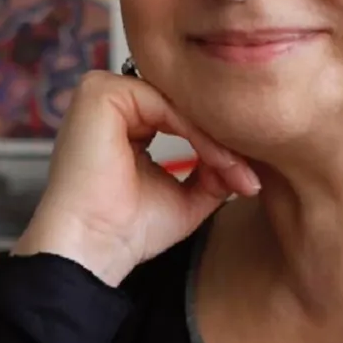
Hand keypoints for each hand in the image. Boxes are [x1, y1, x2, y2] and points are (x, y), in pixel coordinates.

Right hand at [12, 70, 259, 285]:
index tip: (250, 179)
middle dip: (223, 143)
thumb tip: (244, 158)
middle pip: (184, 107)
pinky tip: (216, 161)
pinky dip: (196, 133)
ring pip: (180, 105)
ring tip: (236, 173)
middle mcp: (112, 101)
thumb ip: (214, 169)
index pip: (185, 116)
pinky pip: (166, 104)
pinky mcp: (99, 93)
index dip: (219, 144)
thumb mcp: (188, 195)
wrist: (92, 250)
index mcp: (126, 122)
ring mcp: (102, 92)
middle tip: (249, 179)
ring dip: (214, 140)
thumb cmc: (127, 231)